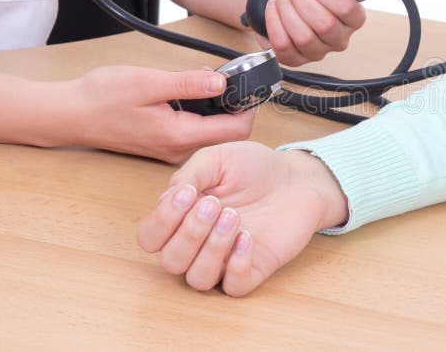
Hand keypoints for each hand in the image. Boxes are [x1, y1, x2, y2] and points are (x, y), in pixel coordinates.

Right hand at [70, 66, 253, 162]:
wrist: (71, 114)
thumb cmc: (103, 98)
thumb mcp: (149, 83)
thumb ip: (188, 84)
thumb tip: (222, 83)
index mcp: (180, 137)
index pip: (236, 132)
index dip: (248, 108)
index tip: (248, 86)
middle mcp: (180, 150)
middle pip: (229, 135)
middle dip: (235, 107)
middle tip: (226, 80)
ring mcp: (173, 150)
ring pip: (213, 133)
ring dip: (217, 108)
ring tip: (205, 82)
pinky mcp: (166, 144)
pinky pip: (196, 131)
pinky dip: (201, 112)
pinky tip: (188, 92)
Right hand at [136, 142, 348, 295]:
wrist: (295, 178)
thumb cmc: (254, 168)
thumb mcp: (217, 159)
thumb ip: (188, 175)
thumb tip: (170, 198)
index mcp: (182, 218)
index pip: (151, 238)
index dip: (162, 221)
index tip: (190, 193)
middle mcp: (198, 244)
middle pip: (171, 262)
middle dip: (189, 233)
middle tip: (215, 205)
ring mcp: (224, 260)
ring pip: (198, 279)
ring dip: (212, 248)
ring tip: (234, 217)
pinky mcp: (253, 270)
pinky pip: (233, 287)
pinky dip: (237, 265)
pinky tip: (248, 237)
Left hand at [256, 0, 365, 65]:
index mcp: (353, 16)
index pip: (347, 9)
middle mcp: (338, 38)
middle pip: (324, 24)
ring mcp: (317, 52)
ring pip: (304, 37)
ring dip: (287, 9)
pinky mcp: (294, 59)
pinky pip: (284, 46)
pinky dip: (274, 22)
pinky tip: (273, 7)